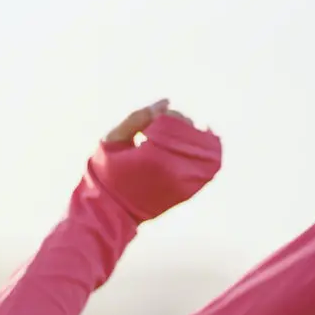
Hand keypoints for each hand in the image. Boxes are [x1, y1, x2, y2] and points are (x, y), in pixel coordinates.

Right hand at [89, 98, 221, 221]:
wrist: (110, 212)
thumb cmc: (107, 174)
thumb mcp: (113, 139)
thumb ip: (137, 117)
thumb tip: (167, 102)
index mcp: (151, 154)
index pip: (173, 121)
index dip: (167, 115)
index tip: (155, 119)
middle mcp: (172, 168)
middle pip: (190, 132)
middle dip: (182, 124)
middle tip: (167, 127)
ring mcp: (182, 182)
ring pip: (203, 149)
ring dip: (196, 137)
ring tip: (182, 134)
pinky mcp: (186, 193)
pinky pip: (207, 169)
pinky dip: (206, 154)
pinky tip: (200, 145)